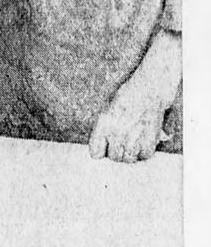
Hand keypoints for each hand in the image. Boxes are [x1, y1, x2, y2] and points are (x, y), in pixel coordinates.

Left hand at [89, 30, 179, 162]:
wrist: (150, 87)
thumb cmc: (128, 94)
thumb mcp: (108, 107)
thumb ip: (104, 127)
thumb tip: (101, 146)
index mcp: (104, 123)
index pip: (95, 152)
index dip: (100, 150)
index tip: (103, 148)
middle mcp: (117, 132)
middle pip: (114, 157)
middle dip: (116, 152)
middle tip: (121, 144)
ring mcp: (134, 137)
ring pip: (128, 158)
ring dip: (130, 154)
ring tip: (132, 143)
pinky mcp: (150, 139)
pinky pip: (144, 155)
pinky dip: (144, 152)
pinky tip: (143, 142)